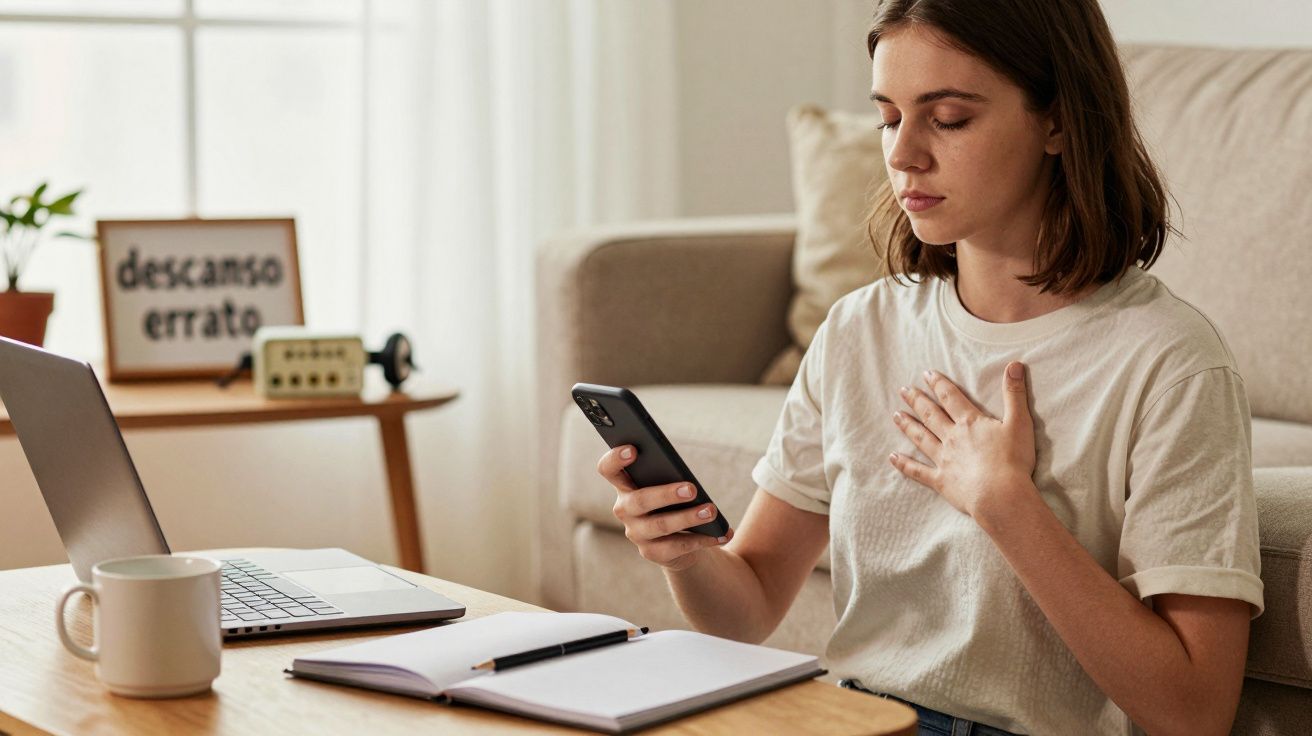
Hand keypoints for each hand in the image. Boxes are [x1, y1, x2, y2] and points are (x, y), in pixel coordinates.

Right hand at [597, 446, 733, 570]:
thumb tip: (689, 482)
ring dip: (688, 517)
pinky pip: (677, 546)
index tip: (634, 449)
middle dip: (666, 494)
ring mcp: (636, 533)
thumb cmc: (673, 502)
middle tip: (692, 489)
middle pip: (639, 500)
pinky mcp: (652, 553)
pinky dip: (703, 539)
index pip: (608, 469)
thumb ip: (670, 476)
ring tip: (711, 510)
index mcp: (624, 485)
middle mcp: (624, 509)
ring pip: (660, 526)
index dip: (615, 459)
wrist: (678, 541)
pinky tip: (721, 533)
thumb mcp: (669, 485)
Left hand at [889, 362, 1036, 518]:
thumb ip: (1014, 394)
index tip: (926, 374)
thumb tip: (1015, 365)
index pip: (950, 397)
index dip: (938, 384)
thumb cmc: (1013, 460)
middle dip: (917, 401)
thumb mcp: (1019, 423)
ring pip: (921, 438)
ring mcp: (943, 459)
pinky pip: (918, 471)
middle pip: (931, 415)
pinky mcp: (940, 481)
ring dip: (908, 426)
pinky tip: (892, 457)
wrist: (1000, 496)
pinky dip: (904, 464)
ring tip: (896, 415)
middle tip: (903, 390)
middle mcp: (952, 438)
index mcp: (969, 423)